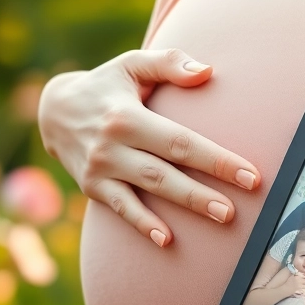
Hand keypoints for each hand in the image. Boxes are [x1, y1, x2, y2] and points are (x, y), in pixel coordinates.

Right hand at [37, 48, 260, 246]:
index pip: (180, 141)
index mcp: (127, 116)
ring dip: (185, 206)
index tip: (250, 174)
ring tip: (222, 218)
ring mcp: (101, 169)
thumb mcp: (131, 64)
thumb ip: (169, 64)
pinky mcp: (92, 187)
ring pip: (148, 190)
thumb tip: (207, 71)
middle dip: (203, 191)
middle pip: (166, 171)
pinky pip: (121, 208)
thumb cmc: (107, 85)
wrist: (54, 112)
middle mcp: (112, 145)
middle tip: (237, 209)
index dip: (216, 159)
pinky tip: (166, 240)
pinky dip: (142, 224)